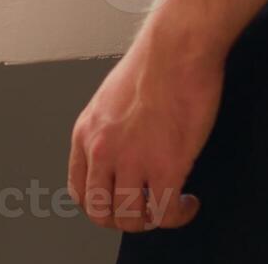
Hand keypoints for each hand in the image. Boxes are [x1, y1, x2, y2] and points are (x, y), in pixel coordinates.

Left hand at [68, 21, 221, 232]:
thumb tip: (122, 151)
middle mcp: (102, 150)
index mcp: (86, 133)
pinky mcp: (166, 166)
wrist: (178, 47)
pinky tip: (187, 202)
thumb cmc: (154, 62)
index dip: (102, 204)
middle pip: (101, 213)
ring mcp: (132, 161)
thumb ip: (109, 130)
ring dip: (152, 220)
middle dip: (125, 219)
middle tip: (146, 211)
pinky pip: (164, 212)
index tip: (121, 202)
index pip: (80, 190)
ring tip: (170, 206)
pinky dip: (177, 215)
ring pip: (131, 219)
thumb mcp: (111, 99)